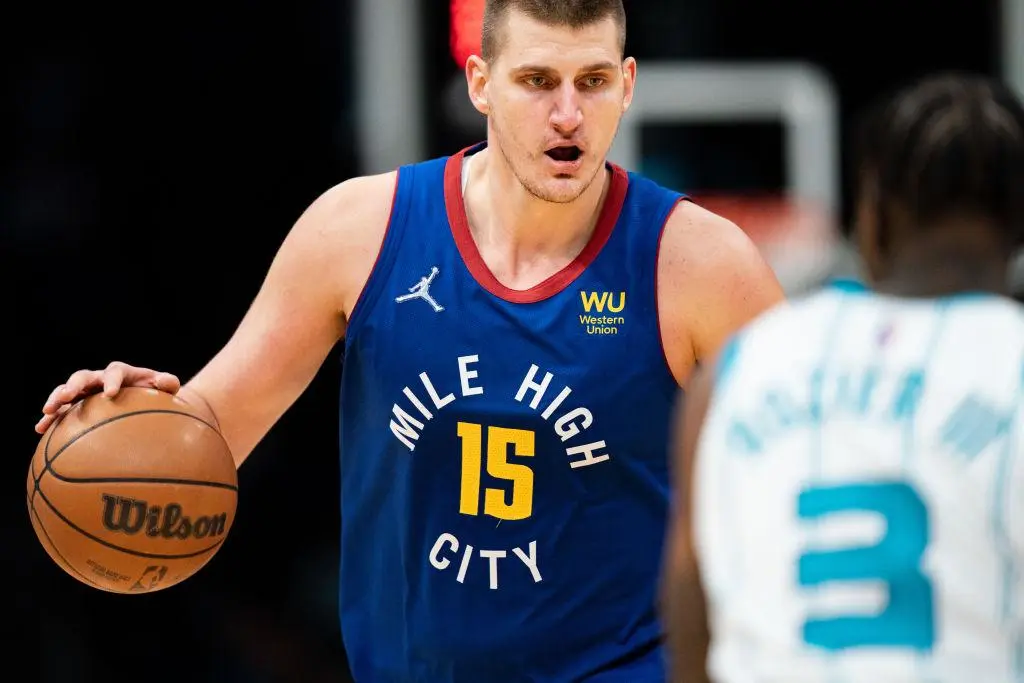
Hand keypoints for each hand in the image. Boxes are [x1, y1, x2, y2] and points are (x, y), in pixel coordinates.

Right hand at [36, 362, 180, 433]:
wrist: (144, 400)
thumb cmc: (156, 394)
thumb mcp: (166, 388)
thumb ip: (167, 382)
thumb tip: (168, 381)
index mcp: (122, 373)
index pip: (115, 371)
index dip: (112, 380)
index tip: (110, 393)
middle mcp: (100, 378)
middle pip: (83, 376)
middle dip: (74, 385)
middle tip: (67, 396)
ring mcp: (86, 391)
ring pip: (66, 390)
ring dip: (56, 399)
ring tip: (47, 411)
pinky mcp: (77, 404)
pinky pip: (61, 410)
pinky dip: (50, 417)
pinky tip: (40, 429)